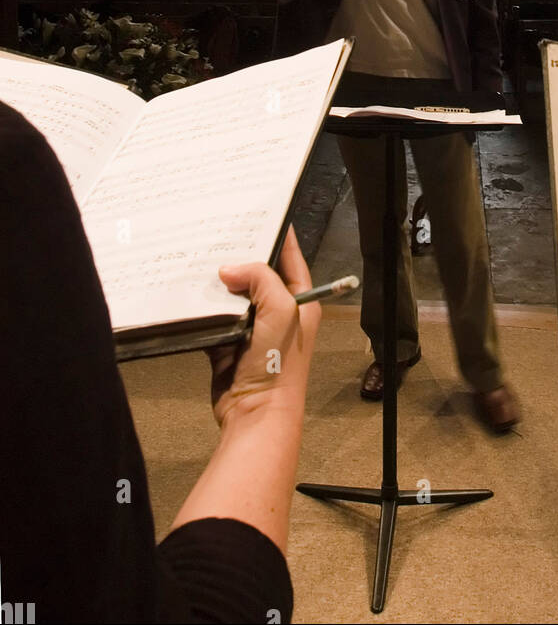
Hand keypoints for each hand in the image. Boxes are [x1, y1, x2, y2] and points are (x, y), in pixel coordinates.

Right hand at [206, 225, 320, 427]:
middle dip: (239, 257)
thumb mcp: (281, 311)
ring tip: (198, 257)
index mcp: (300, 300)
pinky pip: (213, 317)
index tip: (261, 212)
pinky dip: (202, 308)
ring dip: (216, 283)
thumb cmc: (279, 365)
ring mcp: (252, 328)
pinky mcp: (228, 343)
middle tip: (218, 234)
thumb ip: (261, 280)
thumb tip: (230, 269)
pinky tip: (188, 292)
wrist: (256, 412)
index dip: (277, 235)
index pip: (290, 258)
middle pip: (256, 274)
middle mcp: (278, 311)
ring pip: (232, 295)